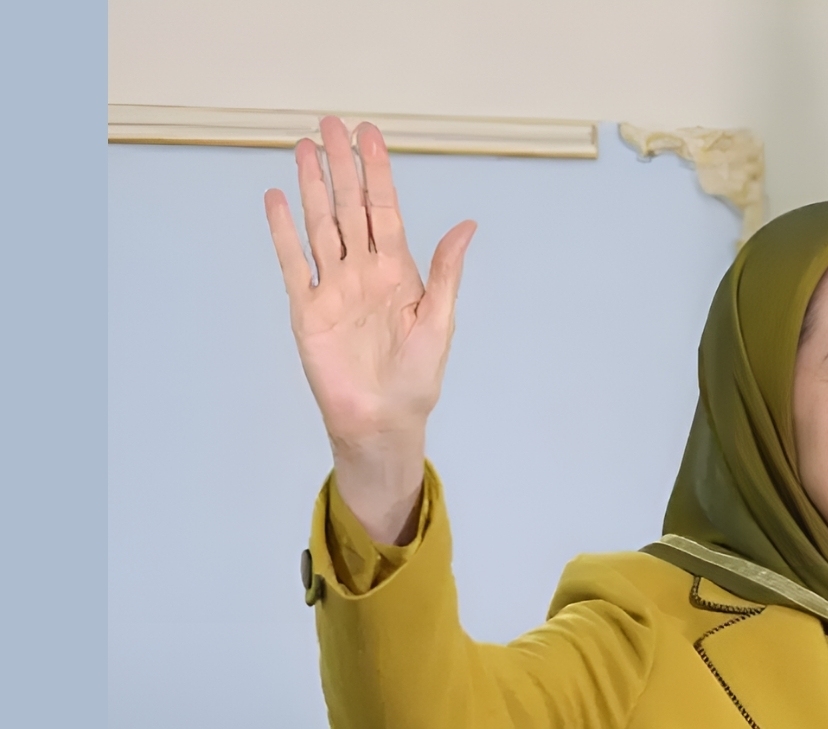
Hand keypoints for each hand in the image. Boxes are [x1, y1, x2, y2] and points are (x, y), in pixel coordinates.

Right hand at [265, 117, 476, 542]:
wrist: (383, 420)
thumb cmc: (417, 378)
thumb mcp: (439, 321)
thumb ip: (446, 271)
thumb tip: (466, 225)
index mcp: (398, 273)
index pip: (384, 211)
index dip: (377, 173)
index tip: (370, 136)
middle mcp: (363, 272)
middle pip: (348, 208)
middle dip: (341, 166)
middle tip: (330, 124)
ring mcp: (332, 288)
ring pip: (319, 226)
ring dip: (311, 188)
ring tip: (303, 147)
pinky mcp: (307, 310)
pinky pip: (292, 262)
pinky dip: (283, 231)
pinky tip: (276, 198)